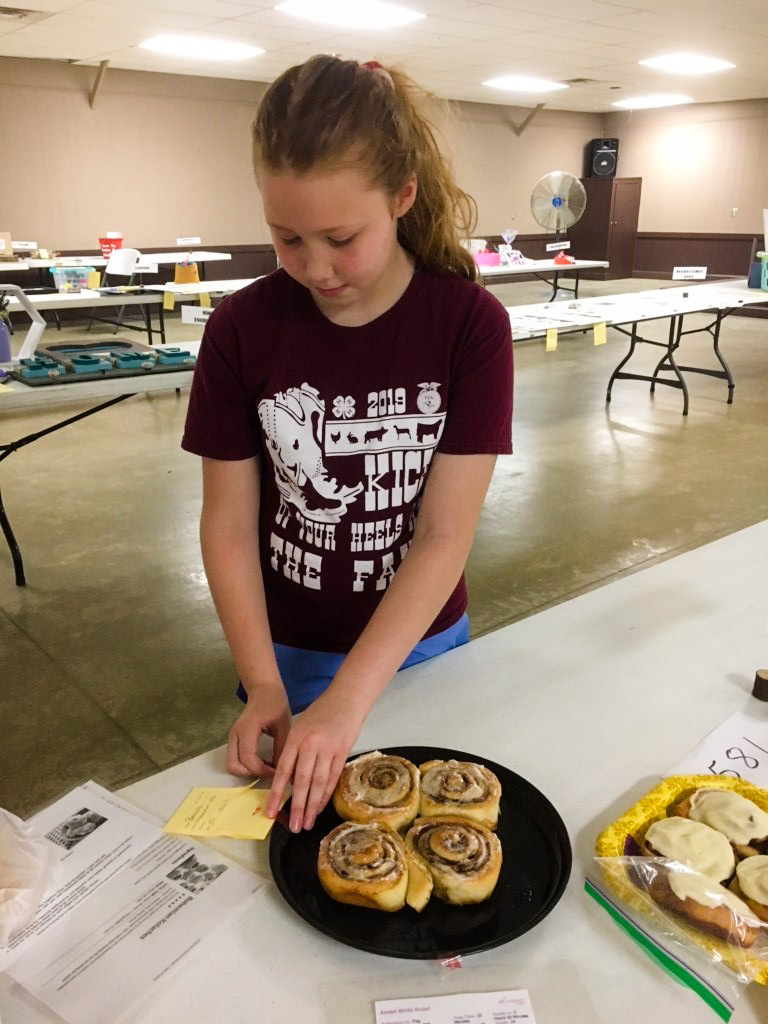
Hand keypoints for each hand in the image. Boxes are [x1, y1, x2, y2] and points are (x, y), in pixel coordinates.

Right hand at [226, 683, 291, 777]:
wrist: (263, 689)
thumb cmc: (275, 704)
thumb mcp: (284, 725)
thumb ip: (281, 747)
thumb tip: (282, 770)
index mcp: (247, 729)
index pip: (248, 759)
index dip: (262, 770)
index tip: (277, 772)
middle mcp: (235, 734)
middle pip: (233, 766)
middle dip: (251, 773)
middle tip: (270, 771)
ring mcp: (232, 737)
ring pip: (231, 765)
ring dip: (247, 771)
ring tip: (267, 767)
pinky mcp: (234, 739)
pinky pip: (235, 759)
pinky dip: (246, 766)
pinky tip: (262, 761)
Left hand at [265, 689, 365, 832]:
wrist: (347, 698)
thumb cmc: (320, 712)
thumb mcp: (300, 727)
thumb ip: (293, 752)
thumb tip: (290, 781)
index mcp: (296, 738)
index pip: (283, 770)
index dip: (277, 793)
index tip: (271, 812)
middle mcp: (311, 745)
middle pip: (302, 781)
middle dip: (297, 806)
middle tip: (293, 826)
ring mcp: (329, 749)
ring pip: (318, 783)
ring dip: (312, 806)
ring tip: (307, 823)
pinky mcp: (343, 753)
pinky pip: (333, 778)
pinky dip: (326, 795)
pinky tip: (320, 807)